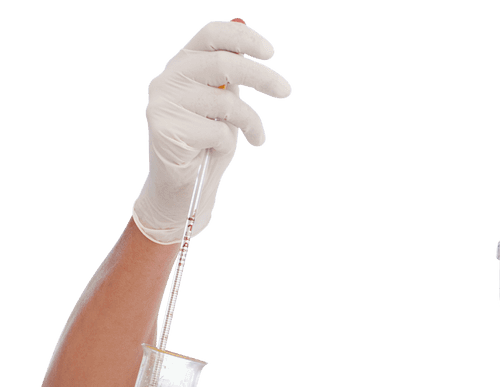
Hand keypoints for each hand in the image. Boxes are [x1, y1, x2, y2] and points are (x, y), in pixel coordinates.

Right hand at [131, 19, 292, 243]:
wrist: (182, 189)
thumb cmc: (206, 146)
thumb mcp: (223, 107)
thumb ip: (230, 81)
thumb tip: (252, 54)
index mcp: (183, 64)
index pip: (211, 36)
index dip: (242, 37)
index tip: (269, 52)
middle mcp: (169, 78)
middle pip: (223, 64)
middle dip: (261, 76)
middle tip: (285, 90)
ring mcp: (164, 103)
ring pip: (226, 103)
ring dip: (251, 122)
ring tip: (257, 137)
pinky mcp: (166, 128)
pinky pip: (217, 131)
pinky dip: (228, 144)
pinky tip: (219, 153)